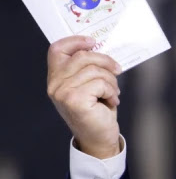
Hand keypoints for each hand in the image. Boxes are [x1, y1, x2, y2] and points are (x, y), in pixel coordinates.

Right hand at [47, 36, 122, 158]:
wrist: (99, 137)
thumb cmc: (96, 110)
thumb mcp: (89, 84)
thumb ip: (87, 68)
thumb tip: (100, 49)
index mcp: (56, 77)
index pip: (57, 49)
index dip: (75, 41)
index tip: (93, 42)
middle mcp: (55, 84)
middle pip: (82, 56)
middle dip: (105, 61)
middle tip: (117, 70)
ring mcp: (62, 92)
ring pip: (94, 70)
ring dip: (111, 80)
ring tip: (113, 92)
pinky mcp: (74, 100)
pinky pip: (100, 83)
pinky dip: (111, 90)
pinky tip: (111, 100)